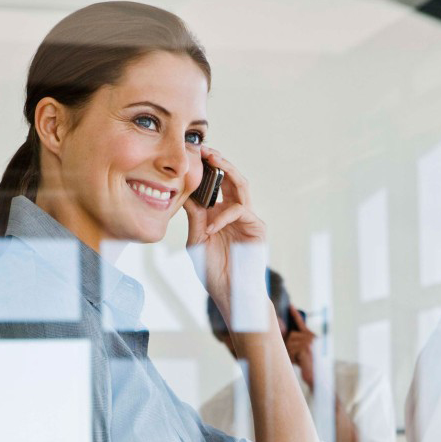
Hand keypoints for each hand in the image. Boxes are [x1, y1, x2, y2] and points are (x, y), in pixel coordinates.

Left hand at [183, 147, 267, 315]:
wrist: (230, 293)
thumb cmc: (213, 271)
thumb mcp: (196, 240)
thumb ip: (193, 217)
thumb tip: (182, 193)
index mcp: (221, 213)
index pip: (216, 184)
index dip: (206, 169)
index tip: (190, 155)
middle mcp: (236, 211)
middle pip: (231, 177)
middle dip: (218, 161)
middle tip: (203, 148)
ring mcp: (248, 218)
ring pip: (241, 185)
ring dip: (227, 170)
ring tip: (212, 161)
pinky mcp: (258, 228)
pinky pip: (240, 211)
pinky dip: (223, 216)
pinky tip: (211, 226)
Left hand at [284, 306, 316, 388]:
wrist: (314, 375)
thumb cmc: (303, 363)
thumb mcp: (296, 350)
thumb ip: (292, 342)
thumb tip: (282, 333)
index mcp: (309, 335)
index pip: (300, 322)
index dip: (294, 314)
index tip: (290, 305)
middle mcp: (311, 337)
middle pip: (290, 334)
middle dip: (288, 346)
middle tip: (295, 356)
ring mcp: (310, 342)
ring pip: (289, 341)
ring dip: (289, 351)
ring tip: (297, 359)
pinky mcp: (307, 348)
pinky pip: (292, 347)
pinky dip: (292, 355)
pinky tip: (299, 360)